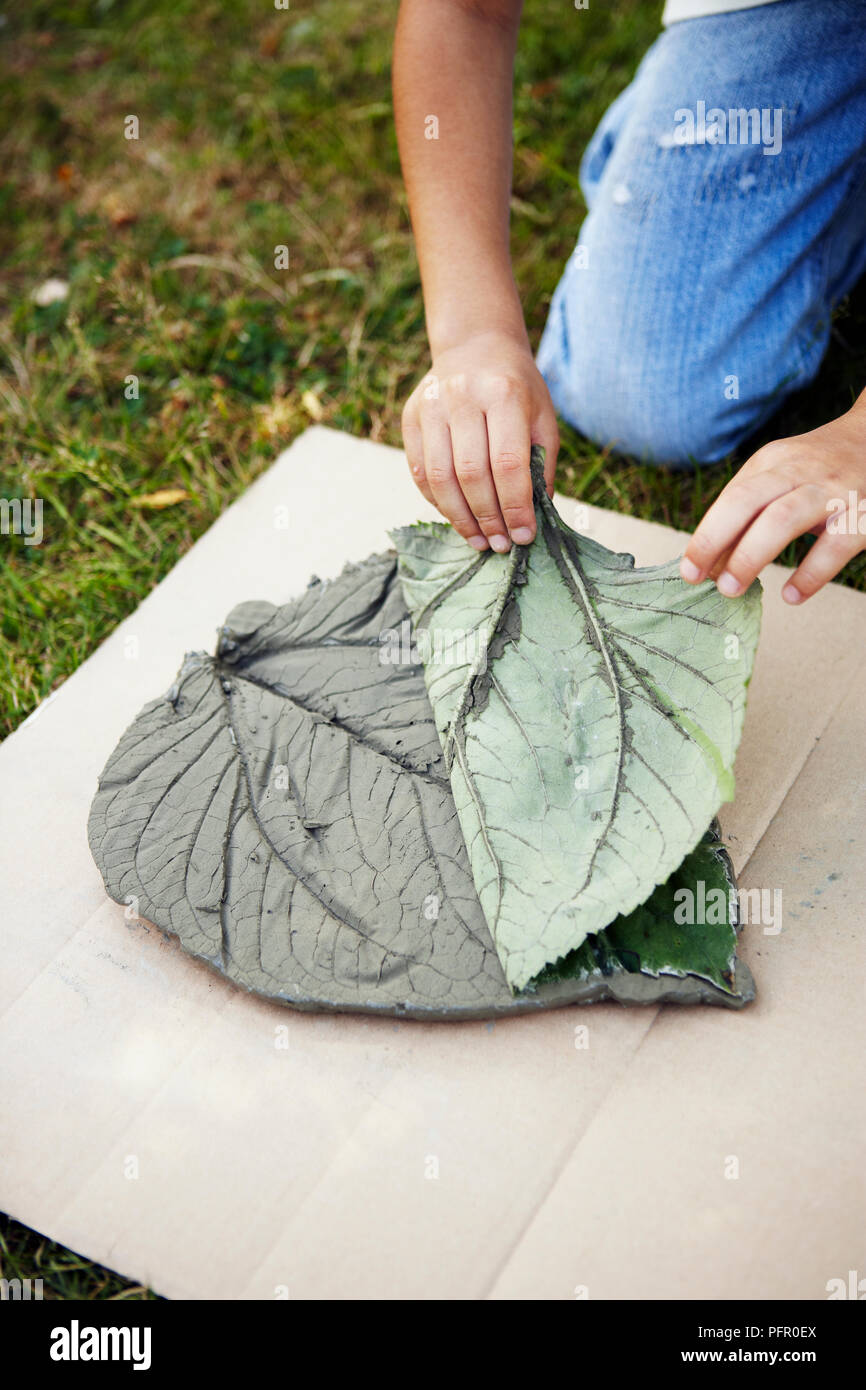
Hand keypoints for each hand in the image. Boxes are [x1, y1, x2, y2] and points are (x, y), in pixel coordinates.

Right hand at [401, 330, 558, 550]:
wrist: (476, 346)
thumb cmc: (517, 389)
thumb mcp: (542, 419)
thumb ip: (541, 466)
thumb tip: (533, 519)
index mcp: (504, 393)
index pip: (507, 463)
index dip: (515, 506)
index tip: (524, 536)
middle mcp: (463, 396)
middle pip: (471, 473)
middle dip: (488, 518)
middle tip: (501, 545)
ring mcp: (431, 405)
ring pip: (440, 477)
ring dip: (461, 518)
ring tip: (480, 541)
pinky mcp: (411, 416)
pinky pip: (420, 472)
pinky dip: (439, 502)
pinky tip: (459, 518)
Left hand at [680, 395, 865, 603]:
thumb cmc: (817, 469)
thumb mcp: (779, 476)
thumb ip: (745, 515)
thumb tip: (709, 565)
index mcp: (771, 461)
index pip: (730, 499)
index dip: (705, 536)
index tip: (688, 570)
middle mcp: (798, 470)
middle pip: (747, 501)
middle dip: (715, 540)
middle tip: (700, 580)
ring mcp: (831, 490)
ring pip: (785, 518)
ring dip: (752, 555)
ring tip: (731, 588)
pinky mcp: (862, 514)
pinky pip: (835, 546)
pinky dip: (811, 573)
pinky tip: (791, 595)